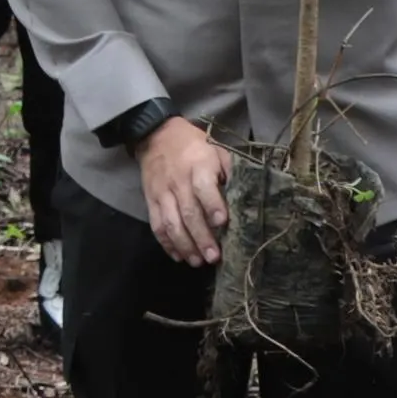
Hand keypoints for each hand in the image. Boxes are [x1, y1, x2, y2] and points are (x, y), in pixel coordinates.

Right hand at [139, 117, 232, 266]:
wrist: (156, 135)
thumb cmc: (194, 145)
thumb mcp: (217, 149)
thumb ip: (230, 171)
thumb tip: (245, 194)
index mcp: (198, 166)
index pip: (204, 188)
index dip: (213, 206)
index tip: (223, 223)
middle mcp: (178, 182)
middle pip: (188, 213)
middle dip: (201, 237)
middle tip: (213, 257)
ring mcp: (162, 193)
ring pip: (171, 223)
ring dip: (184, 245)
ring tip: (197, 262)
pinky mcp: (150, 201)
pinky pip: (156, 225)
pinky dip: (166, 243)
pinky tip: (178, 256)